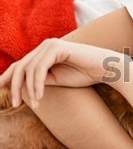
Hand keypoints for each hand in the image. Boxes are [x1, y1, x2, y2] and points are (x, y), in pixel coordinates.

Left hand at [0, 38, 121, 107]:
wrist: (107, 69)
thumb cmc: (86, 74)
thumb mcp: (58, 79)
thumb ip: (41, 80)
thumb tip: (23, 87)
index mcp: (45, 51)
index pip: (21, 64)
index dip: (9, 78)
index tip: (1, 90)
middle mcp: (45, 45)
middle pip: (21, 66)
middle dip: (15, 86)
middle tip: (16, 104)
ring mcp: (50, 45)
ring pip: (28, 69)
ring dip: (28, 89)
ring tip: (33, 103)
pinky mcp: (56, 48)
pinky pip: (39, 69)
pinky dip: (37, 84)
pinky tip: (40, 96)